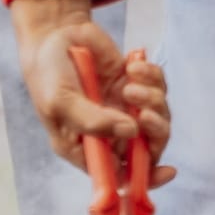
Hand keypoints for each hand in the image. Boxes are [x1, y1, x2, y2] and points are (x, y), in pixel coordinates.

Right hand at [10, 0, 173, 183]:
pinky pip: (159, 86)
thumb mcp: (61, 101)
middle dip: (154, 131)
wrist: (55, 35)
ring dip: (151, 99)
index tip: (166, 171)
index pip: (122, 176)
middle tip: (144, 114)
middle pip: (149, 147)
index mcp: (89, 149)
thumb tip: (131, 132)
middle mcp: (110, 133)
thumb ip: (92, 121)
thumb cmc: (48, 75)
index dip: (145, 178)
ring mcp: (125, 108)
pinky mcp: (136, 84)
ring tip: (130, 82)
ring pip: (159, 116)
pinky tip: (131, 65)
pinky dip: (151, 76)